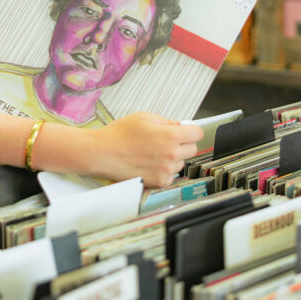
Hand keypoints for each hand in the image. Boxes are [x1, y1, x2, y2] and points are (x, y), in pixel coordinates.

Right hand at [89, 112, 203, 187]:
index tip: (185, 131)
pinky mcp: (159, 182)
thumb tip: (179, 126)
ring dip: (173, 158)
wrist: (103, 153)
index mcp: (170, 136)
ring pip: (181, 163)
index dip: (190, 131)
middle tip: (166, 141)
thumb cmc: (120, 134)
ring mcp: (166, 170)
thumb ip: (166, 122)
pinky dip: (164, 170)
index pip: (197, 133)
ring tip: (154, 153)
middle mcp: (171, 155)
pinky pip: (171, 176)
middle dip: (182, 144)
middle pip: (192, 149)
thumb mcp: (144, 117)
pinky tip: (150, 163)